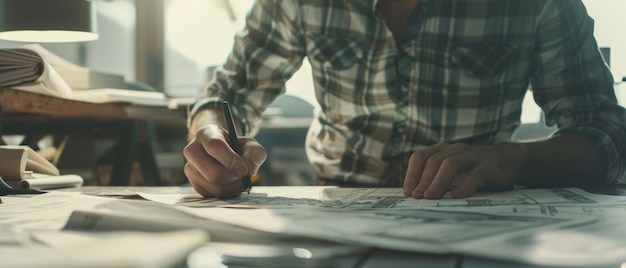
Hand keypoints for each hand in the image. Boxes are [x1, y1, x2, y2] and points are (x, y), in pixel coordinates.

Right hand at [183, 124, 266, 197]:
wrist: (223, 153)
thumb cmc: (237, 147)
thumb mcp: (250, 145)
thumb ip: (255, 154)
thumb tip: (249, 171)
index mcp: (206, 134)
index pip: (214, 146)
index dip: (231, 160)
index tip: (244, 171)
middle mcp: (192, 150)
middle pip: (213, 173)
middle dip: (233, 178)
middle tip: (242, 175)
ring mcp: (189, 168)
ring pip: (214, 187)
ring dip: (232, 187)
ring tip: (237, 178)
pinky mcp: (193, 183)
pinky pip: (212, 195)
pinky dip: (226, 193)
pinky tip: (230, 184)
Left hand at [403, 142, 526, 198]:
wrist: (507, 160)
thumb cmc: (473, 168)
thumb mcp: (452, 169)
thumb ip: (435, 177)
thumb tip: (414, 195)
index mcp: (442, 149)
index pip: (420, 157)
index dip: (412, 174)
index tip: (407, 192)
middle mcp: (455, 149)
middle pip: (433, 161)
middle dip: (423, 180)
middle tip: (417, 197)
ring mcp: (471, 156)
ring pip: (450, 164)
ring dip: (438, 181)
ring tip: (430, 197)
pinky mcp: (487, 165)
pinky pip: (474, 175)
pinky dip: (464, 185)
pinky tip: (456, 196)